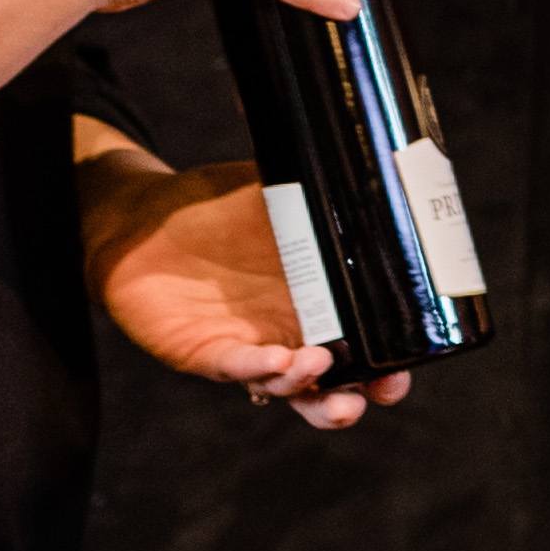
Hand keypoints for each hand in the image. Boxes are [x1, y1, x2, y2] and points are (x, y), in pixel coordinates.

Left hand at [79, 146, 408, 429]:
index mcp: (319, 301)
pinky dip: (258, 371)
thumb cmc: (213, 206)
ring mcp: (250, 348)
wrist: (142, 218)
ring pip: (289, 390)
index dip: (389, 366)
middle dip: (358, 395)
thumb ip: (314, 185)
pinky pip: (236, 370)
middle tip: (379, 391)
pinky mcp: (207, 353)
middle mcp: (290, 333)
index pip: (364, 347)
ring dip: (310, 389)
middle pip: (333, 385)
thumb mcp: (272, 188)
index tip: (407, 367)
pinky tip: (275, 362)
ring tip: (317, 366)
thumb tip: (363, 155)